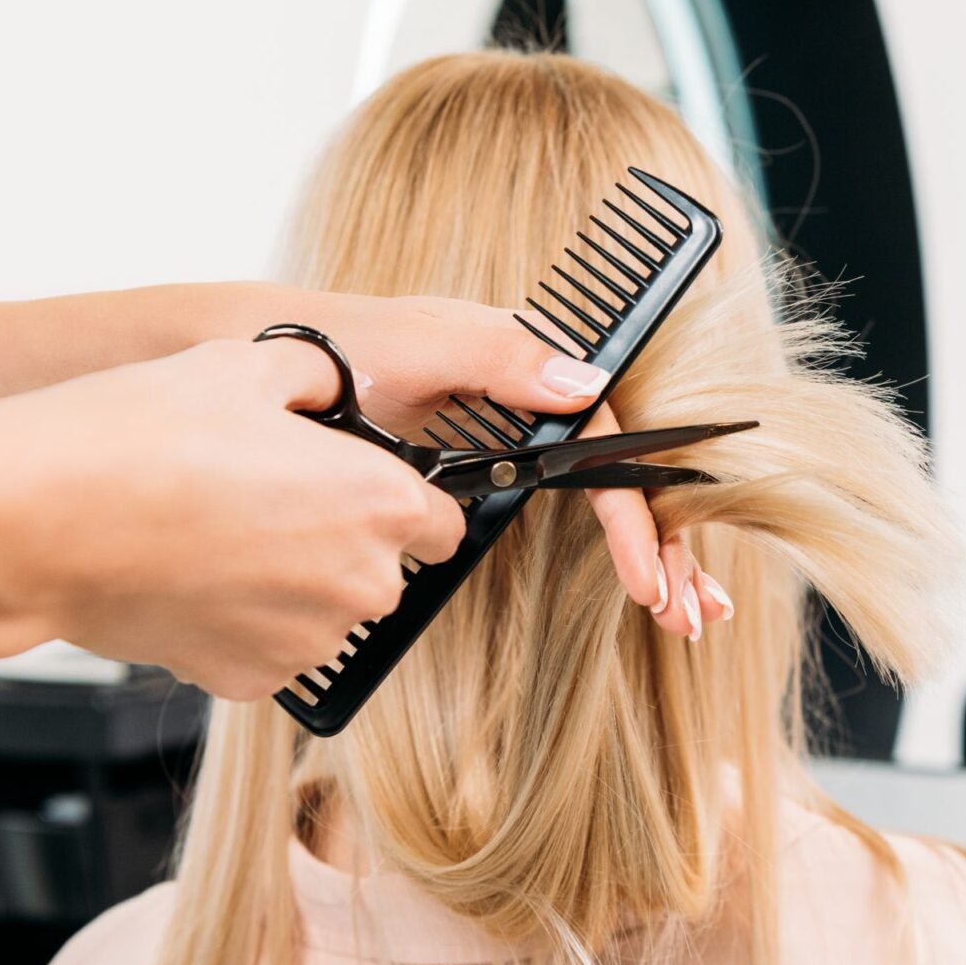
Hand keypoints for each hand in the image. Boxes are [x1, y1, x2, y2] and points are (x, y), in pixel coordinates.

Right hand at [0, 337, 464, 698]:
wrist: (38, 520)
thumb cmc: (138, 438)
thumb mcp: (242, 364)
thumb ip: (315, 376)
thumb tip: (333, 382)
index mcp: (380, 503)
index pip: (447, 524)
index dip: (409, 505)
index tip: (372, 494)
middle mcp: (362, 582)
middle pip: (383, 570)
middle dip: (341, 543)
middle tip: (269, 504)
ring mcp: (308, 639)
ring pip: (324, 614)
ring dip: (291, 586)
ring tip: (219, 537)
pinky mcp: (252, 679)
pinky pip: (268, 649)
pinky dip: (241, 624)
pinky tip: (193, 580)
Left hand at [251, 289, 730, 636]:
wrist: (279, 365)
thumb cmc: (343, 350)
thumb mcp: (416, 345)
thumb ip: (497, 357)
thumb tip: (586, 384)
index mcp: (535, 364)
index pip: (610, 446)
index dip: (634, 514)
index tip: (644, 575)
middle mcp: (546, 401)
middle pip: (630, 479)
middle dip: (670, 549)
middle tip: (686, 617)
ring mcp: (528, 439)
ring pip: (616, 502)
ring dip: (661, 559)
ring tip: (684, 619)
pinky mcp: (506, 471)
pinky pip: (580, 513)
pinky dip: (623, 553)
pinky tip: (650, 594)